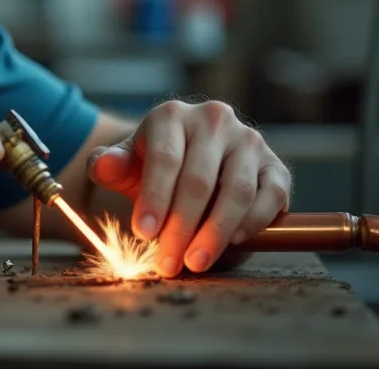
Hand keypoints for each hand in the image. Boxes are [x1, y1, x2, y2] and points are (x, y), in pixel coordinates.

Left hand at [84, 100, 290, 277]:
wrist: (189, 161)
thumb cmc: (152, 165)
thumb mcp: (125, 163)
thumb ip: (109, 165)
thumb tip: (102, 165)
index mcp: (172, 115)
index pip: (164, 159)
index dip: (154, 199)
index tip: (143, 234)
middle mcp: (214, 120)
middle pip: (198, 180)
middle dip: (181, 227)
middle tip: (168, 262)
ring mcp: (249, 141)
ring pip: (237, 191)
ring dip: (216, 233)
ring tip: (196, 261)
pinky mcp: (275, 165)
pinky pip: (271, 197)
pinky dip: (252, 223)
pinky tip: (232, 242)